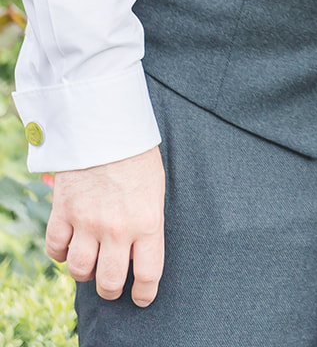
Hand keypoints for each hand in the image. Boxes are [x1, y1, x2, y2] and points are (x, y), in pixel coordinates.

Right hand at [46, 146, 164, 305]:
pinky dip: (61, 253)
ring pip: (80, 271)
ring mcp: (87, 221)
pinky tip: (69, 246)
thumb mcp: (156, 188)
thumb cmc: (138, 154)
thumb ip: (147, 221)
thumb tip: (141, 248)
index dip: (145, 292)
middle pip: (110, 281)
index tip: (142, 297)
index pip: (148, 273)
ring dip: (85, 273)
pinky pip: (55, 248)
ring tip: (91, 264)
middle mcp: (117, 228)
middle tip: (112, 285)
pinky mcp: (63, 211)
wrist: (108, 123)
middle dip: (112, 289)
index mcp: (147, 221)